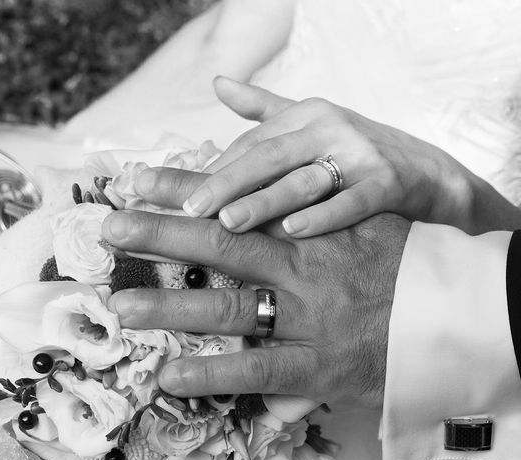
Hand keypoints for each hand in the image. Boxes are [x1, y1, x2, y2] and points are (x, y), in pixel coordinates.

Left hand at [101, 209, 410, 407]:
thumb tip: (270, 180)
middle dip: (162, 234)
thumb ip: (310, 198)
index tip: (138, 180)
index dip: (183, 189)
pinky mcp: (319, 364)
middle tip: (111, 229)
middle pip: (221, 244)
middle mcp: (300, 267)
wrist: (451, 310)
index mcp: (306, 228)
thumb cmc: (399, 260)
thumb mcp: (356, 214)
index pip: (233, 201)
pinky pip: (258, 370)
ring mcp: (307, 316)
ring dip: (171, 306)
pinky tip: (170, 375)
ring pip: (229, 308)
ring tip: (121, 306)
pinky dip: (213, 374)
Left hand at [161, 77, 519, 236]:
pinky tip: (294, 231)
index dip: (211, 169)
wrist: (429, 171)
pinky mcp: (388, 182)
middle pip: (267, 157)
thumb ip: (265, 108)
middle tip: (188, 209)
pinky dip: (324, 215)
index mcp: (303, 118)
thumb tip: (219, 83)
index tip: (175, 195)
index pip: (248, 145)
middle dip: (225, 183)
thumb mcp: (311, 126)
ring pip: (303, 179)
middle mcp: (326, 128)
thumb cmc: (357, 153)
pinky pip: (352, 200)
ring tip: (228, 222)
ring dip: (265, 200)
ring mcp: (358, 154)